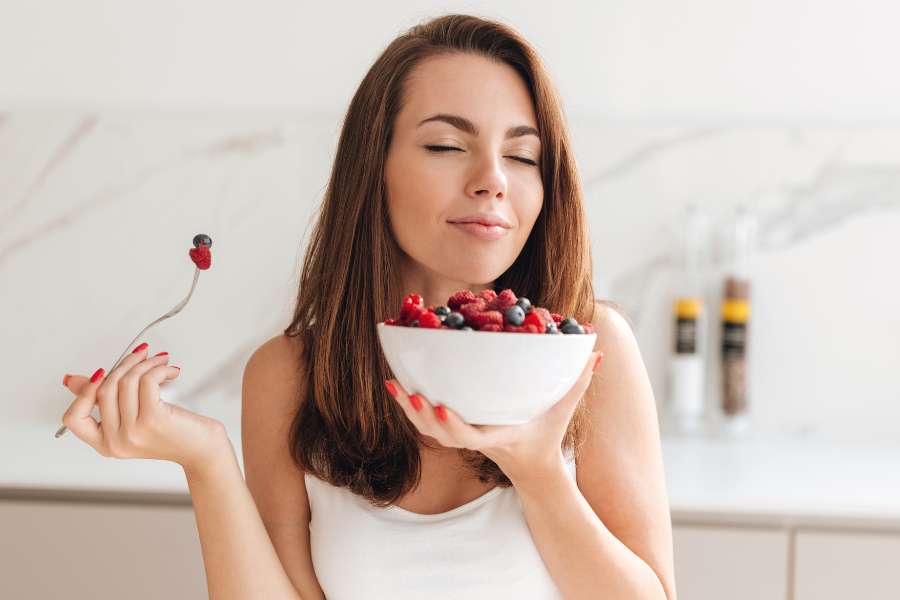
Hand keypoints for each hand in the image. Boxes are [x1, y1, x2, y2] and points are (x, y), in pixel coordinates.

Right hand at [61, 344, 228, 472]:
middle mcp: (115, 442)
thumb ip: (105, 402)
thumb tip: (72, 380)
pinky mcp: (153, 419)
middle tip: (142, 353)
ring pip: (126, 382)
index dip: (83, 392)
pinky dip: (159, 369)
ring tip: (159, 360)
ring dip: (145, 363)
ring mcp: (133, 432)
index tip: (101, 372)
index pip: (73, 419)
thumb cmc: (173, 433)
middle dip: (124, 364)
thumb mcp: (133, 420)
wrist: (203, 451)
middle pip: (103, 389)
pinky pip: (146, 381)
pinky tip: (170, 370)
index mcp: (105, 444)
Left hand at [385, 350, 602, 483]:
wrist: (532, 467)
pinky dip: (410, 405)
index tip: (442, 409)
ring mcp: (463, 435)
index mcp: (498, 436)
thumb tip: (596, 353)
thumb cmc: (547, 436)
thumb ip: (579, 383)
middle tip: (409, 392)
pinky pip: (427, 420)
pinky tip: (396, 384)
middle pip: (440, 433)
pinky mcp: (455, 429)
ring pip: (428, 429)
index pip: (471, 436)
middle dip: (423, 415)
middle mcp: (475, 438)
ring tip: (395, 385)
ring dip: (410, 410)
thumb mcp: (564, 412)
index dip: (454, 426)